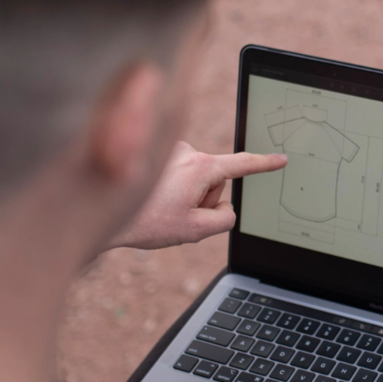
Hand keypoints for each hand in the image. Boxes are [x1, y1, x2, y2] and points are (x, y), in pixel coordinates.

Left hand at [111, 141, 285, 250]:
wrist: (101, 212)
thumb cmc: (146, 223)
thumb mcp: (195, 230)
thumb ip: (224, 218)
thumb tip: (226, 207)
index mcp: (200, 167)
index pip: (241, 165)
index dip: (264, 164)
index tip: (281, 159)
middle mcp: (186, 152)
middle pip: (215, 181)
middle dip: (203, 200)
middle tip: (177, 216)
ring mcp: (170, 152)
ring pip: (195, 179)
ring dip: (185, 196)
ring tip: (160, 208)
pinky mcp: (157, 155)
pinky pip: (179, 175)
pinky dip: (172, 189)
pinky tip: (153, 201)